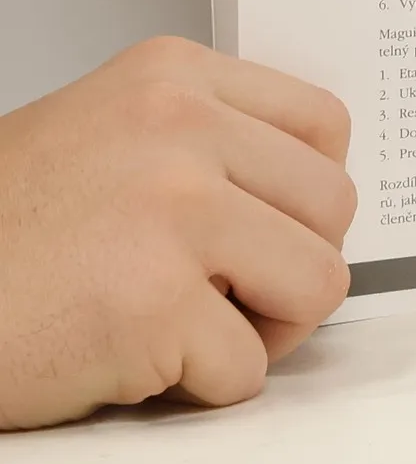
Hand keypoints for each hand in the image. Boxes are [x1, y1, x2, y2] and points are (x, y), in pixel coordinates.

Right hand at [0, 38, 354, 430]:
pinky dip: (202, 386)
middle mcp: (181, 128)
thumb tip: (307, 192)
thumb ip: (205, 143)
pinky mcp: (156, 305)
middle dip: (296, 264)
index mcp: (174, 77)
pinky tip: (136, 360)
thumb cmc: (3, 230)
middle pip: (334, 206)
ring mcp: (174, 213)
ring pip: (319, 282)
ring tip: (195, 329)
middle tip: (232, 294)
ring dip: (267, 327)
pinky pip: (248, 367)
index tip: (276, 224)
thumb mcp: (106, 133)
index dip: (311, 193)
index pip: (325, 124)